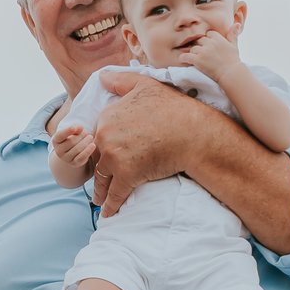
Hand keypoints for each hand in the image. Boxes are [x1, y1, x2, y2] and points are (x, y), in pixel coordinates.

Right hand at [52, 123, 96, 168]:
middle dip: (81, 136)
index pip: (60, 135)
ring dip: (86, 142)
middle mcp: (58, 150)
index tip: (75, 127)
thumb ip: (75, 128)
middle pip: (71, 142)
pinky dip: (88, 151)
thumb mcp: (72, 132)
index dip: (67, 131)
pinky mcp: (74, 163)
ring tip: (90, 137)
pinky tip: (93, 145)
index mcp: (55, 140)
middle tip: (87, 132)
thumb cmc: (72, 138)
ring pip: (77, 149)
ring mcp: (65, 158)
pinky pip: (81, 158)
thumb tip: (80, 128)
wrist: (72, 152)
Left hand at [91, 71, 198, 216]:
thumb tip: (101, 76)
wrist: (193, 133)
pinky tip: (108, 213)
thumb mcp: (144, 85)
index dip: (101, 146)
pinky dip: (111, 206)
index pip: (98, 135)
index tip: (100, 155)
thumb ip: (119, 80)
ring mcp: (115, 157)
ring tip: (99, 199)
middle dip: (99, 170)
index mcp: (106, 117)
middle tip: (97, 181)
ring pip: (103, 178)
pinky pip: (116, 194)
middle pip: (98, 157)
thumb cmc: (173, 107)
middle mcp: (105, 136)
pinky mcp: (128, 176)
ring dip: (100, 191)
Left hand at [173, 29, 240, 82]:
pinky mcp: (198, 60)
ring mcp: (203, 51)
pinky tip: (183, 60)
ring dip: (193, 53)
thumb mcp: (234, 46)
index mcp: (218, 38)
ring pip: (192, 48)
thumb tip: (237, 24)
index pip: (208, 33)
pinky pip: (186, 56)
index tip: (208, 46)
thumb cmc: (233, 60)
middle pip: (199, 40)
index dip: (207, 40)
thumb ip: (233, 34)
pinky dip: (183, 59)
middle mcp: (210, 43)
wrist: (231, 74)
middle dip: (199, 46)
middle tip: (201, 53)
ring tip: (196, 59)